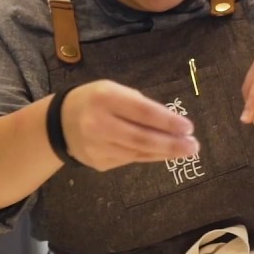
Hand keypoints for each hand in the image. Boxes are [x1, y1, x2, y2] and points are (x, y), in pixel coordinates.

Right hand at [62, 80, 198, 171]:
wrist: (59, 123)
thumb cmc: (95, 101)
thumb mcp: (113, 90)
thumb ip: (139, 104)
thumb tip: (172, 123)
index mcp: (104, 98)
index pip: (142, 112)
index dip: (167, 121)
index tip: (188, 127)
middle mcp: (99, 124)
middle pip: (141, 137)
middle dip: (171, 143)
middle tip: (193, 146)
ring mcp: (97, 146)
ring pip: (138, 152)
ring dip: (165, 152)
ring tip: (186, 150)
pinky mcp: (98, 162)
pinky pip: (130, 160)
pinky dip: (151, 157)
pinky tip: (165, 154)